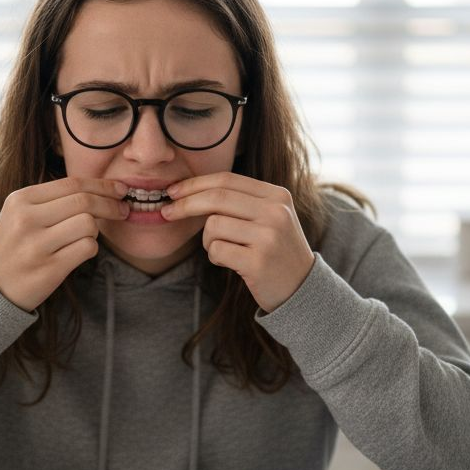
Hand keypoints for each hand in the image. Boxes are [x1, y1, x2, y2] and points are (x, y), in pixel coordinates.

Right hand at [0, 177, 128, 311]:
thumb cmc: (13, 247)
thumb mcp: (19, 214)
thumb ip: (52, 200)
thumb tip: (100, 189)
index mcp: (21, 199)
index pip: (72, 183)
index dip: (102, 185)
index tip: (120, 189)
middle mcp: (27, 219)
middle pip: (84, 201)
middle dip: (110, 204)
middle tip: (123, 210)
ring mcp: (37, 245)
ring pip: (88, 225)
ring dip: (96, 230)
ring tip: (87, 236)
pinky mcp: (49, 269)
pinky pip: (87, 249)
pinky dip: (90, 248)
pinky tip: (80, 251)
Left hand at [161, 172, 313, 312]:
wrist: (302, 289)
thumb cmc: (276, 251)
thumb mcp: (269, 218)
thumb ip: (240, 201)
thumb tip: (188, 191)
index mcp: (277, 196)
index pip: (227, 179)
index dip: (195, 184)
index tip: (173, 191)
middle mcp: (275, 212)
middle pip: (216, 198)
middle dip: (185, 204)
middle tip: (167, 212)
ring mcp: (268, 236)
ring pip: (213, 226)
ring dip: (207, 240)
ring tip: (223, 250)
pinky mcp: (258, 262)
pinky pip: (216, 251)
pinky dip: (215, 257)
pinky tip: (231, 262)